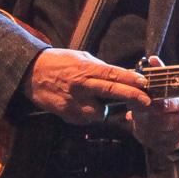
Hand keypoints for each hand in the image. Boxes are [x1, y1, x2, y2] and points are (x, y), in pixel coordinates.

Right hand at [25, 48, 148, 125]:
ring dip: (103, 110)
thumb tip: (123, 75)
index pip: (112, 74)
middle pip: (111, 92)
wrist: (31, 72)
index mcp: (86, 68)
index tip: (145, 83)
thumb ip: (101, 69)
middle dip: (132, 97)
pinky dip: (87, 115)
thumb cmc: (60, 63)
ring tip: (96, 102)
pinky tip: (82, 106)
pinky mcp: (65, 113)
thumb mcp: (82, 58)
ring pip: (99, 113)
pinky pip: (84, 119)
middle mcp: (81, 85)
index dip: (130, 79)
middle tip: (147, 102)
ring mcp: (73, 101)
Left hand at [127, 55, 178, 153]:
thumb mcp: (174, 84)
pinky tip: (144, 126)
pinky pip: (151, 142)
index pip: (162, 104)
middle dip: (142, 114)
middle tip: (134, 108)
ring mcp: (178, 136)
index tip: (136, 97)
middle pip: (155, 120)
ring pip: (151, 132)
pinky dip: (144, 134)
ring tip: (140, 116)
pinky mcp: (171, 146)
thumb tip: (152, 59)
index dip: (146, 101)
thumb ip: (161, 73)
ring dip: (141, 125)